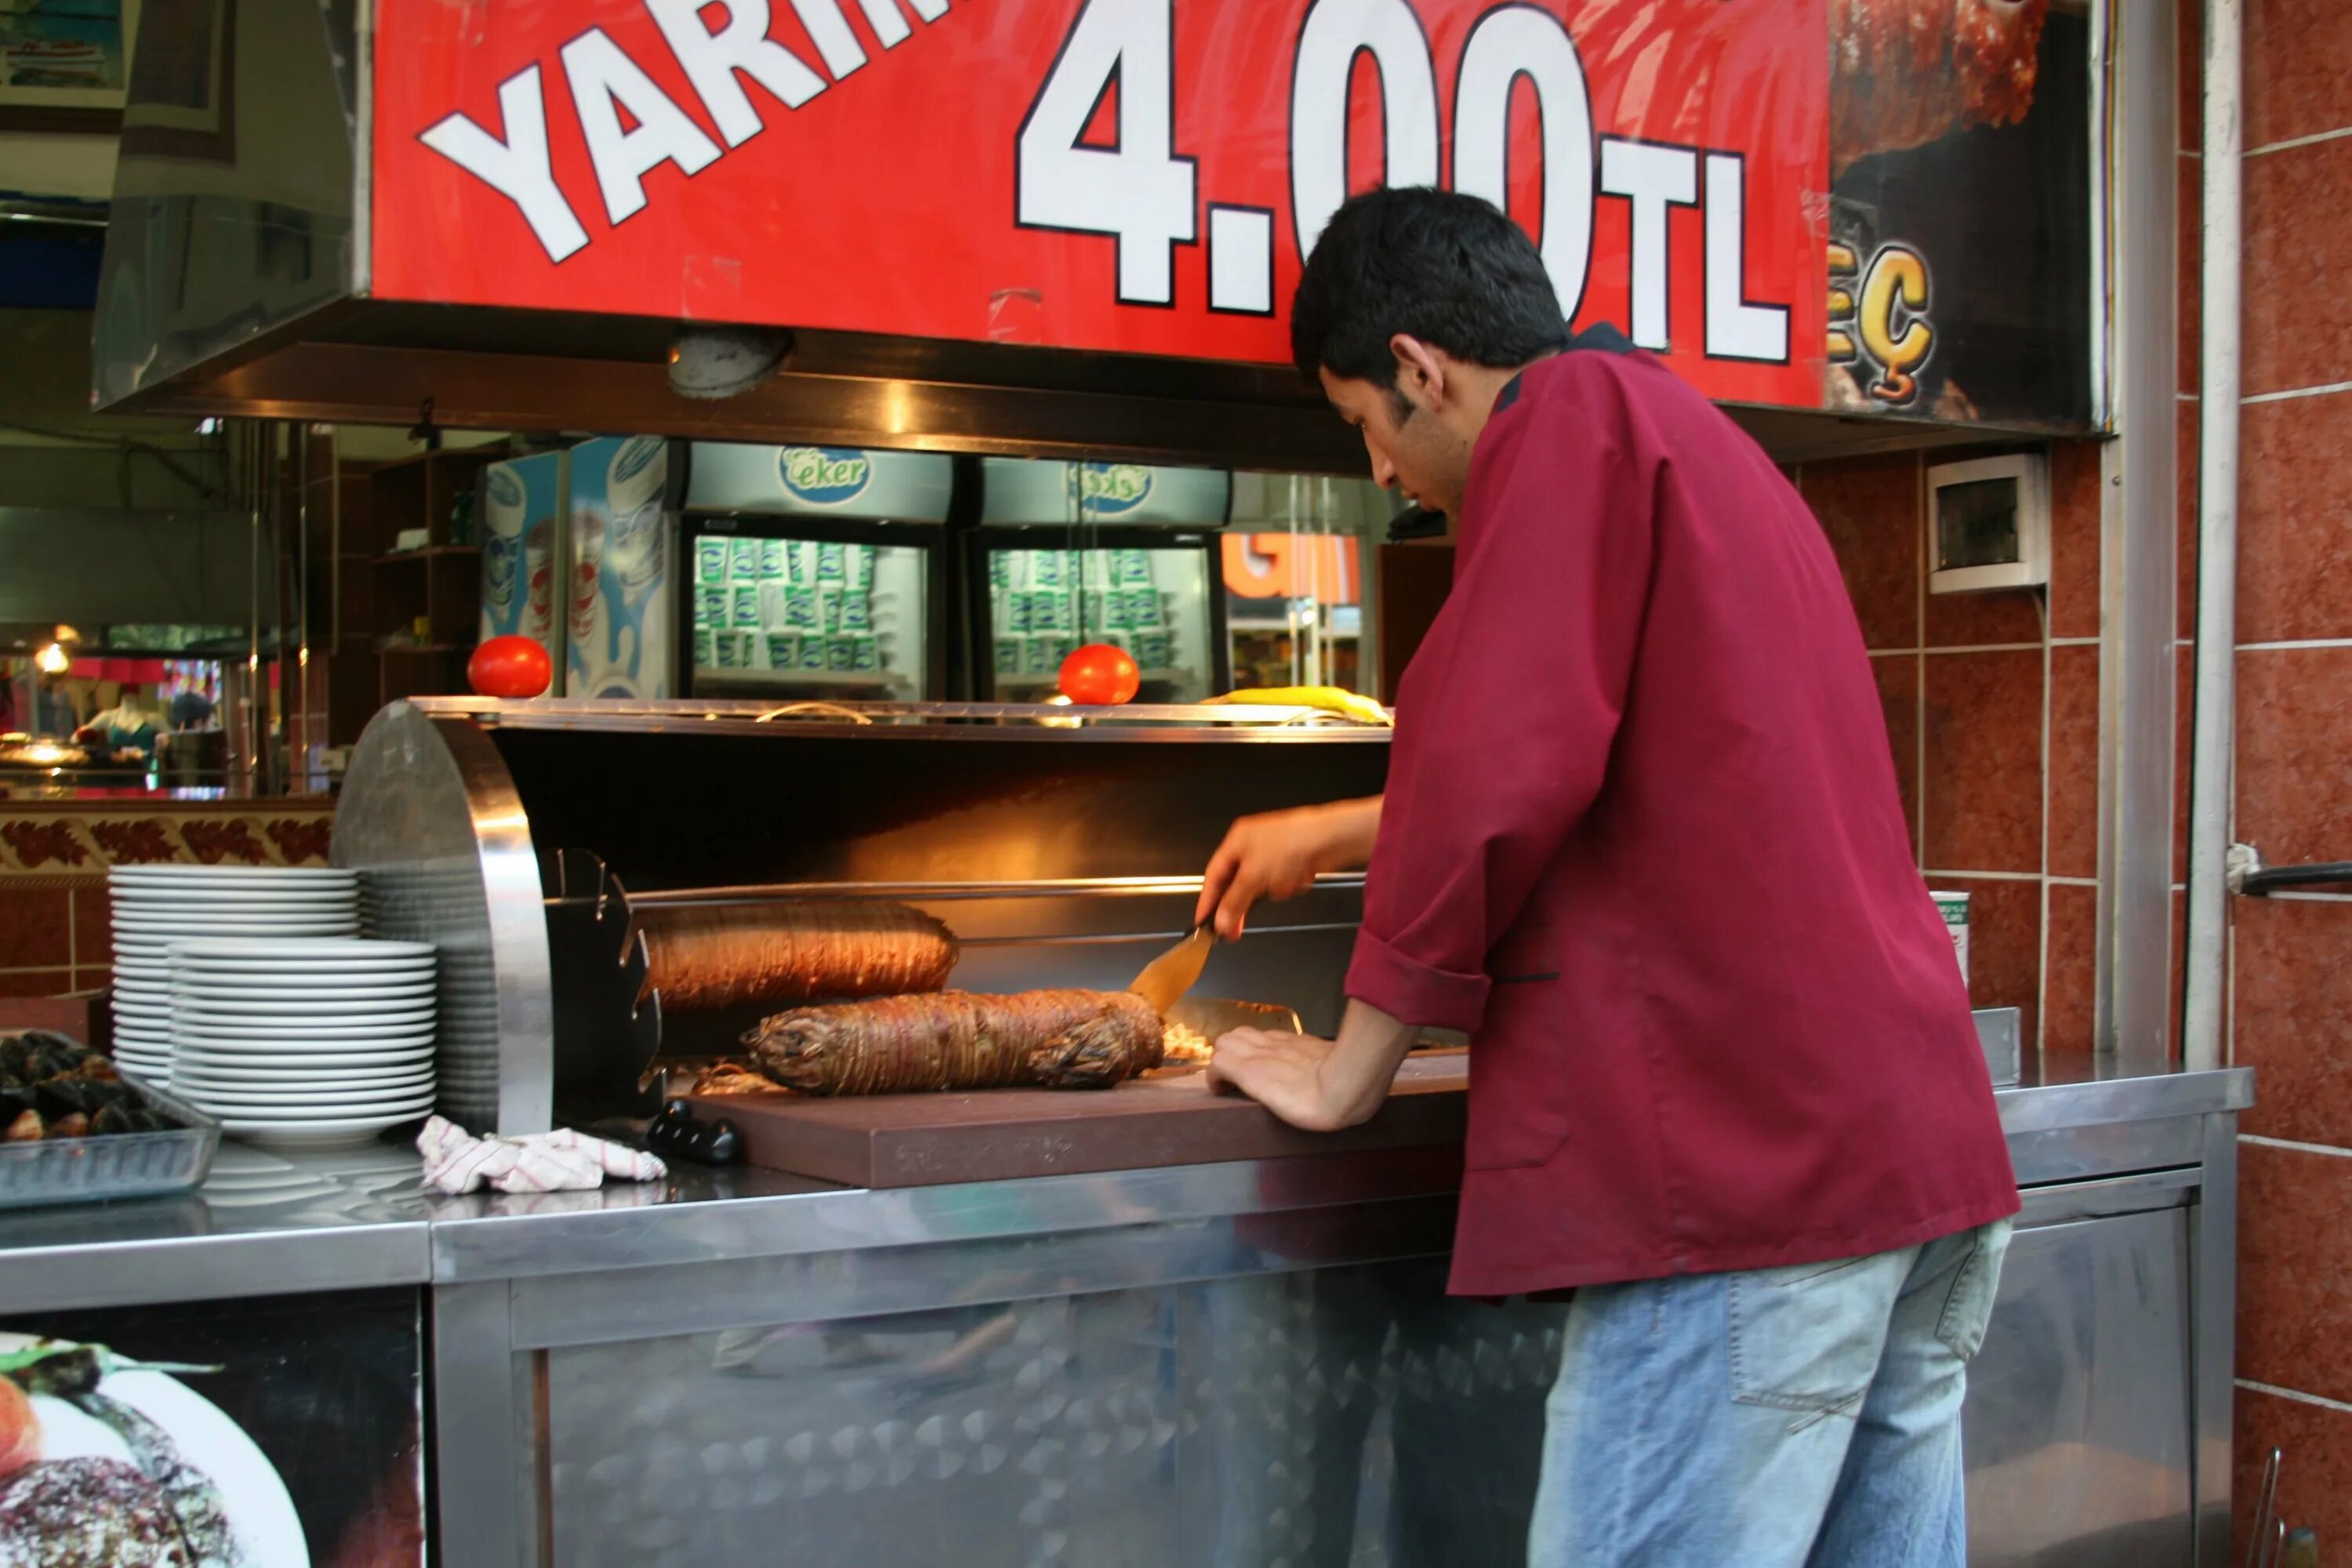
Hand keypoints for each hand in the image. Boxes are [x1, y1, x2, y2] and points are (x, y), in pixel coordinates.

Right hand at [1195, 796, 1383, 936]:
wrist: (1331, 837)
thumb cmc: (1288, 848)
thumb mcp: (1253, 876)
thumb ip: (1234, 901)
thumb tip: (1219, 923)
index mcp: (1236, 841)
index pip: (1213, 876)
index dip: (1208, 901)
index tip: (1203, 924)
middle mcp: (1251, 845)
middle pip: (1236, 883)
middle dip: (1240, 904)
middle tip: (1234, 933)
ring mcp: (1273, 854)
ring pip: (1261, 886)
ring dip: (1272, 890)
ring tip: (1286, 883)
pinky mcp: (1292, 862)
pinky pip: (1282, 883)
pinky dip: (1289, 885)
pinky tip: (1299, 878)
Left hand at [1207, 1000, 1419, 1132]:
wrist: (1348, 1086)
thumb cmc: (1354, 1082)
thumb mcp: (1346, 1068)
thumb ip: (1340, 1066)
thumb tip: (1351, 1078)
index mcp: (1300, 1046)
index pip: (1268, 1038)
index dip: (1256, 1051)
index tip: (1259, 1070)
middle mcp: (1277, 1044)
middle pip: (1241, 1035)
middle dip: (1235, 1054)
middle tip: (1237, 1078)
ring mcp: (1262, 1055)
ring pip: (1227, 1043)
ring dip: (1224, 1063)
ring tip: (1230, 1085)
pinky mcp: (1250, 1071)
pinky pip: (1218, 1065)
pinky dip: (1215, 1078)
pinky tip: (1220, 1092)